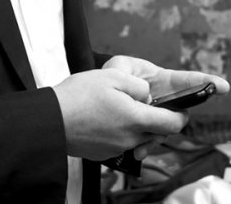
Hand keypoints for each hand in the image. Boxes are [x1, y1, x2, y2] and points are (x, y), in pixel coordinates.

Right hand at [51, 68, 186, 160]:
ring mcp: (115, 149)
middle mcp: (129, 139)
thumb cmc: (79, 96)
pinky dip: (122, 131)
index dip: (181, 115)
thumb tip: (148, 95)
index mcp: (136, 120)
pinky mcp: (103, 153)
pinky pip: (122, 143)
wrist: (49, 121)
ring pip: (139, 138)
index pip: (173, 124)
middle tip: (151, 103)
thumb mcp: (114, 77)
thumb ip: (139, 86)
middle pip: (156, 133)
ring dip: (139, 125)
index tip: (181, 108)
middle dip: (160, 119)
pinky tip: (109, 117)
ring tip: (125, 106)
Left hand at [101, 56, 230, 157]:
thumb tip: (142, 92)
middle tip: (176, 122)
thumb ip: (127, 69)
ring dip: (159, 137)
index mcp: (164, 81)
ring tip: (143, 146)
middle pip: (180, 112)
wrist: (99, 99)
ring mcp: (156, 117)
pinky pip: (152, 140)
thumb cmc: (114, 76)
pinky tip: (137, 152)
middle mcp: (165, 100)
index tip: (223, 86)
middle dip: (179, 119)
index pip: (188, 81)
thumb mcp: (119, 65)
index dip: (207, 82)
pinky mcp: (145, 130)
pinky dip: (146, 146)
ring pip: (166, 129)